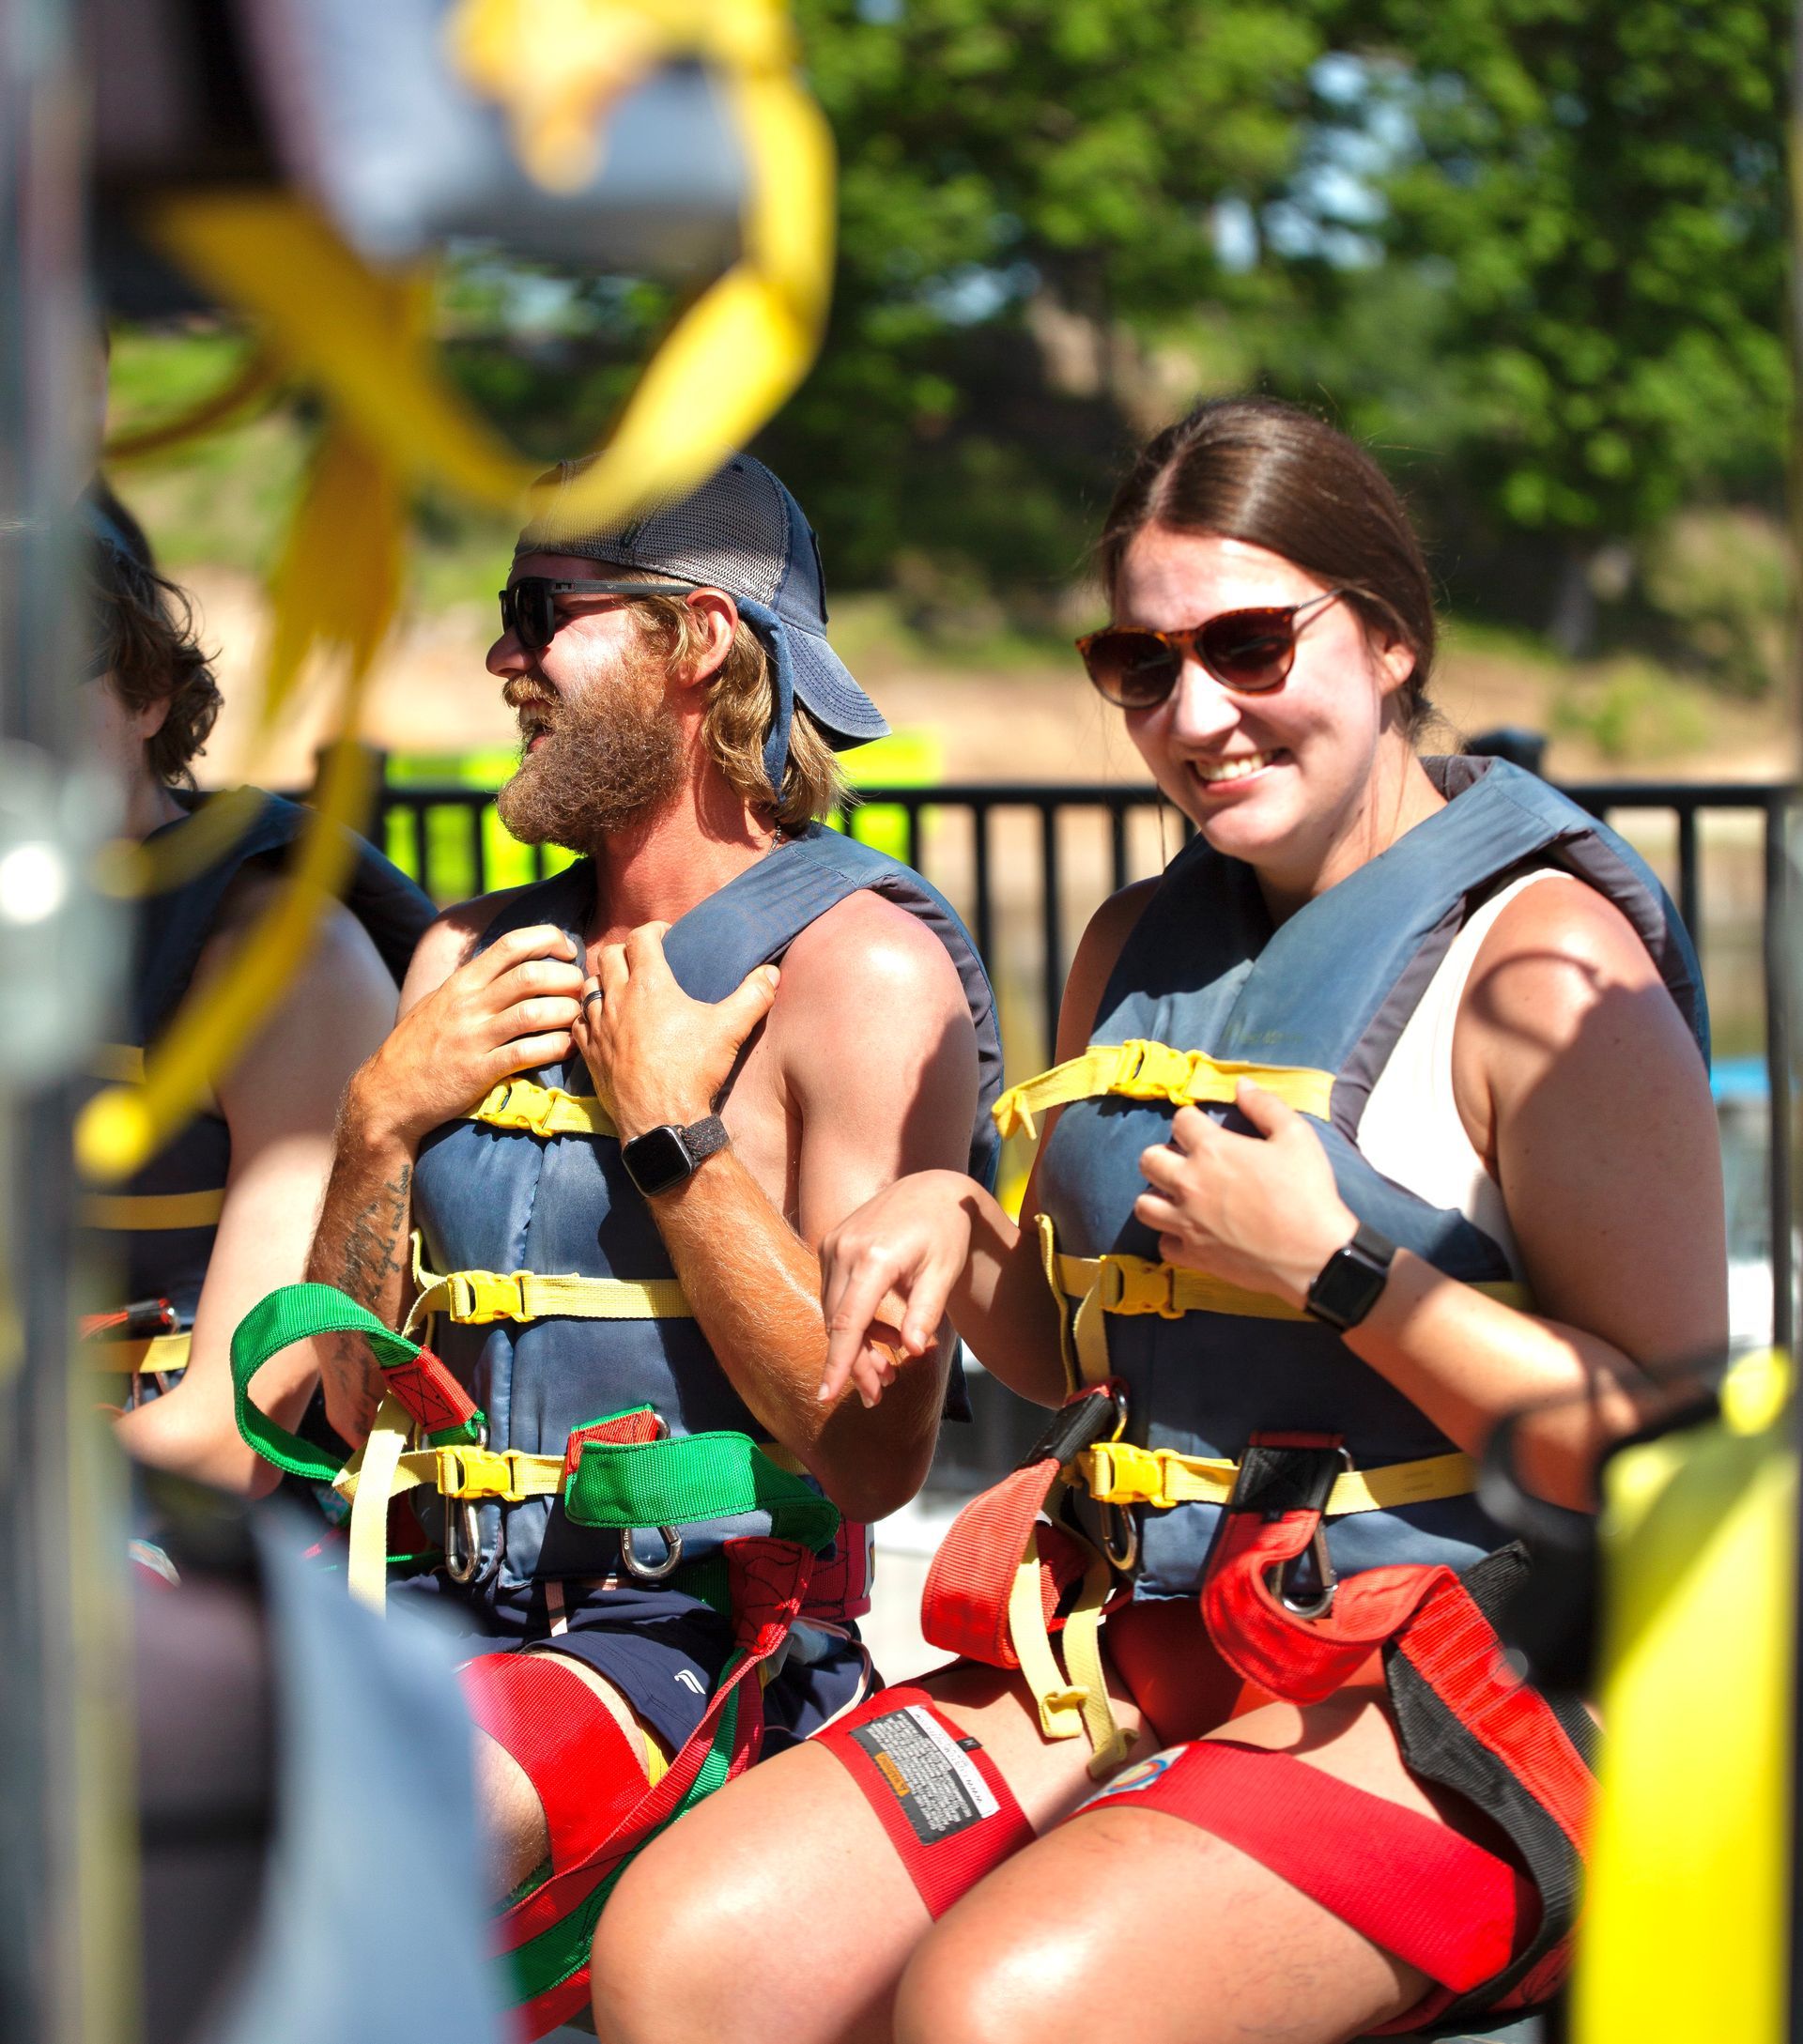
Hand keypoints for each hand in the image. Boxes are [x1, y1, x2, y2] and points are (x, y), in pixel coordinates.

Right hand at [360, 924, 583, 1143]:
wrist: (388, 1093)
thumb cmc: (419, 1047)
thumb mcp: (440, 1003)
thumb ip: (476, 983)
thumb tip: (517, 963)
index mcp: (462, 982)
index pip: (512, 944)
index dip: (549, 939)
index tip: (569, 952)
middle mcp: (468, 1004)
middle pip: (531, 975)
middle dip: (567, 978)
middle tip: (582, 991)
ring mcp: (473, 1038)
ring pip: (534, 1012)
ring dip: (566, 1013)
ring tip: (578, 1019)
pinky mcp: (479, 1072)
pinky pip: (527, 1053)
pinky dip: (555, 1048)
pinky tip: (568, 1048)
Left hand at [573, 922, 778, 1138]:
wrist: (662, 1119)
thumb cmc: (694, 1070)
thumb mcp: (731, 1030)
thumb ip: (754, 996)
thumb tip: (772, 973)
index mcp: (650, 985)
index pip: (640, 937)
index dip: (653, 930)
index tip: (665, 935)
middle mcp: (618, 999)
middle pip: (608, 955)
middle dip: (626, 951)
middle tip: (643, 959)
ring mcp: (599, 1026)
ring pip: (589, 985)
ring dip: (604, 980)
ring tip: (622, 988)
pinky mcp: (589, 1051)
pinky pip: (579, 1020)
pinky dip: (589, 1014)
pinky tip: (605, 1022)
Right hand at [817, 1170, 975, 1407]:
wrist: (932, 1189)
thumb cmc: (946, 1231)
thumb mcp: (944, 1272)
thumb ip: (926, 1311)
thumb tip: (915, 1352)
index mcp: (874, 1257)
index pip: (847, 1321)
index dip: (837, 1362)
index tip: (825, 1395)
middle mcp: (845, 1249)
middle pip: (837, 1322)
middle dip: (855, 1363)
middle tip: (879, 1394)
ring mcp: (833, 1244)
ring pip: (833, 1312)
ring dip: (856, 1344)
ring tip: (890, 1366)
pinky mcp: (831, 1244)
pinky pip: (834, 1295)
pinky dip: (853, 1321)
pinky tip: (883, 1335)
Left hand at [1134, 1081, 1356, 1308]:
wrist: (1315, 1255)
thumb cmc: (1308, 1193)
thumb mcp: (1296, 1137)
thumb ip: (1265, 1106)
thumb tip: (1241, 1084)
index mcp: (1212, 1150)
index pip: (1180, 1121)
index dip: (1192, 1120)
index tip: (1204, 1128)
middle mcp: (1189, 1183)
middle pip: (1148, 1160)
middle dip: (1164, 1155)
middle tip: (1187, 1162)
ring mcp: (1186, 1222)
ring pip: (1143, 1205)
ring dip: (1158, 1197)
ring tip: (1180, 1197)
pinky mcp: (1193, 1255)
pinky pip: (1163, 1244)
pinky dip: (1173, 1237)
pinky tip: (1192, 1232)